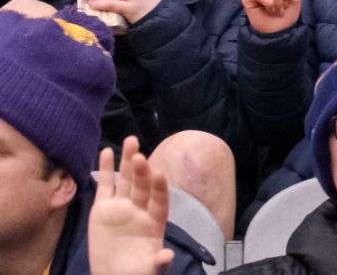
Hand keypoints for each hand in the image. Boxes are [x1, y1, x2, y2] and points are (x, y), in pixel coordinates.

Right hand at [89, 138, 174, 274]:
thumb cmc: (135, 272)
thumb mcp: (148, 270)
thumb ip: (158, 263)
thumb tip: (168, 257)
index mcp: (155, 220)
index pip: (159, 200)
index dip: (159, 187)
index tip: (159, 173)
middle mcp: (140, 208)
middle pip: (142, 186)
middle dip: (142, 170)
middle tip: (140, 155)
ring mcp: (122, 206)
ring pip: (126, 180)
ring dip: (127, 161)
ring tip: (130, 141)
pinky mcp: (103, 208)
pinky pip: (105, 186)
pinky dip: (105, 170)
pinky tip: (106, 151)